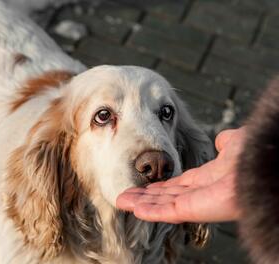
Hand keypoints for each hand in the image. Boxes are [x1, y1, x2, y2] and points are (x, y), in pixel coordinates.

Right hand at [116, 128, 244, 223]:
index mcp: (208, 179)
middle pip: (165, 197)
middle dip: (144, 196)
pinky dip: (150, 211)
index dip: (159, 186)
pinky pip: (167, 212)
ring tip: (121, 201)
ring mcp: (196, 203)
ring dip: (141, 203)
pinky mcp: (194, 209)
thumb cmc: (255, 154)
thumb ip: (226, 143)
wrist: (264, 165)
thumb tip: (221, 139)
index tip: (144, 185)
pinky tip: (133, 208)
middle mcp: (200, 193)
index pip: (178, 185)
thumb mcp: (236, 144)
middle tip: (124, 196)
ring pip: (162, 206)